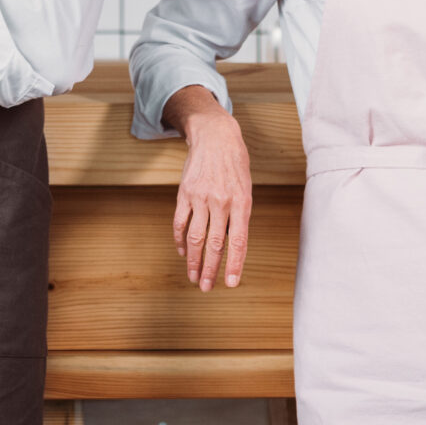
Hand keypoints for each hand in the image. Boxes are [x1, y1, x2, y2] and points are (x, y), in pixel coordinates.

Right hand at [164, 86, 252, 291]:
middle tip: (205, 288)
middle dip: (209, 270)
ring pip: (194, 237)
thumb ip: (239, 216)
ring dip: (192, 261)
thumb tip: (231, 244)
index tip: (230, 284)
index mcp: (241, 202)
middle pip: (214, 244)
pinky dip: (179, 240)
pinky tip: (182, 252)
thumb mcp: (246, 188)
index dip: (234, 265)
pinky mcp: (185, 193)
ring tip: (193, 277)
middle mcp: (221, 202)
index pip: (238, 241)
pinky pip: (180, 222)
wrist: (215, 135)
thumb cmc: (235, 164)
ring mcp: (200, 197)